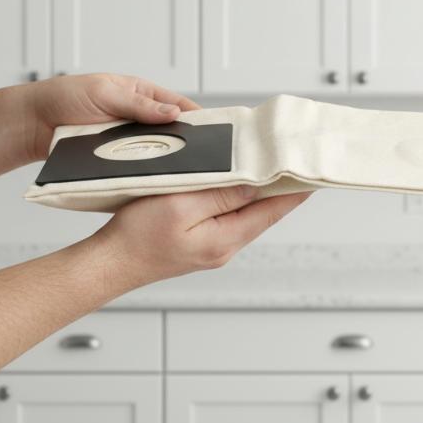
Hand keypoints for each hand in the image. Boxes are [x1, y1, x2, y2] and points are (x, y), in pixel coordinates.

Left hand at [27, 73, 199, 159]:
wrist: (32, 123)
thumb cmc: (65, 97)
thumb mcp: (105, 93)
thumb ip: (140, 104)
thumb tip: (174, 112)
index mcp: (142, 94)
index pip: (179, 105)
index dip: (198, 118)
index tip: (216, 132)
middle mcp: (139, 118)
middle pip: (172, 132)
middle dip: (187, 144)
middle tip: (205, 158)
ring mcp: (128, 140)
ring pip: (157, 151)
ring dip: (167, 161)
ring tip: (186, 173)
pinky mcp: (117, 158)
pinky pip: (138, 165)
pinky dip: (147, 172)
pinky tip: (158, 181)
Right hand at [95, 185, 312, 287]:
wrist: (109, 263)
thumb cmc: (137, 236)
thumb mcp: (180, 206)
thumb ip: (221, 195)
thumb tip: (255, 184)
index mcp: (225, 239)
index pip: (273, 210)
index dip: (294, 190)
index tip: (313, 171)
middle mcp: (226, 246)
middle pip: (265, 212)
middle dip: (280, 187)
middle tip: (294, 160)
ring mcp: (214, 246)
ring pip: (248, 213)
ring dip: (259, 190)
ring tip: (270, 165)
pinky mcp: (202, 242)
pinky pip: (229, 215)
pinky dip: (238, 197)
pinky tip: (236, 182)